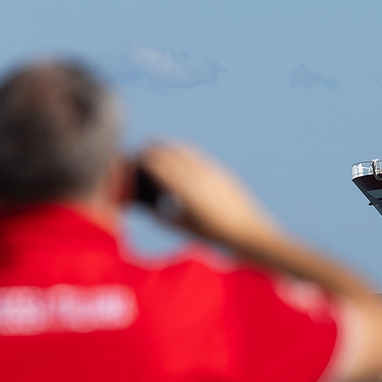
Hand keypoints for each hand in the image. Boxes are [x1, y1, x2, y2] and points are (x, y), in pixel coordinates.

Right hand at [136, 143, 278, 247]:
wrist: (247, 231)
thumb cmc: (214, 233)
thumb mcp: (183, 226)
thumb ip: (160, 216)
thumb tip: (147, 208)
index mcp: (184, 188)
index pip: (156, 162)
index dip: (142, 160)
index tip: (134, 164)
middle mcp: (197, 174)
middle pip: (168, 149)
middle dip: (152, 150)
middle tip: (142, 156)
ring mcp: (211, 169)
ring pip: (184, 148)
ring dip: (169, 148)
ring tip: (160, 155)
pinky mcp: (221, 170)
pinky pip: (198, 155)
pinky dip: (185, 154)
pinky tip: (182, 164)